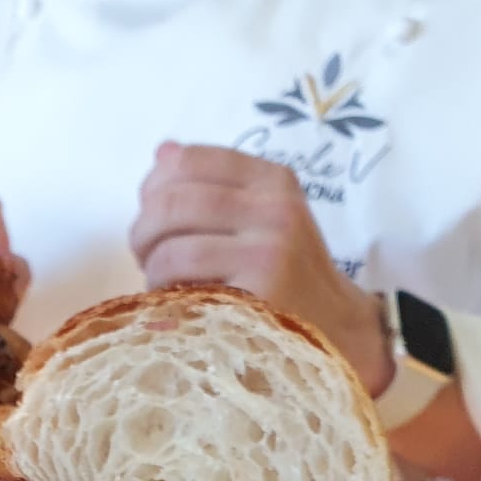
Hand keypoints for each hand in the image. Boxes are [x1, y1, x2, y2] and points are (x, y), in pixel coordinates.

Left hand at [129, 143, 393, 393]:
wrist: (337, 329)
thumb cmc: (288, 274)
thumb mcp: (262, 217)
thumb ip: (215, 186)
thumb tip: (162, 151)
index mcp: (271, 180)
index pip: (188, 160)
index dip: (153, 187)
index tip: (150, 213)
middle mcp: (274, 208)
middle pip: (172, 203)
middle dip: (143, 232)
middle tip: (145, 256)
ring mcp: (269, 250)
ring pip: (173, 248)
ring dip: (153, 270)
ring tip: (163, 284)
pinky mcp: (259, 293)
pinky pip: (187, 287)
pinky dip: (167, 297)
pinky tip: (177, 304)